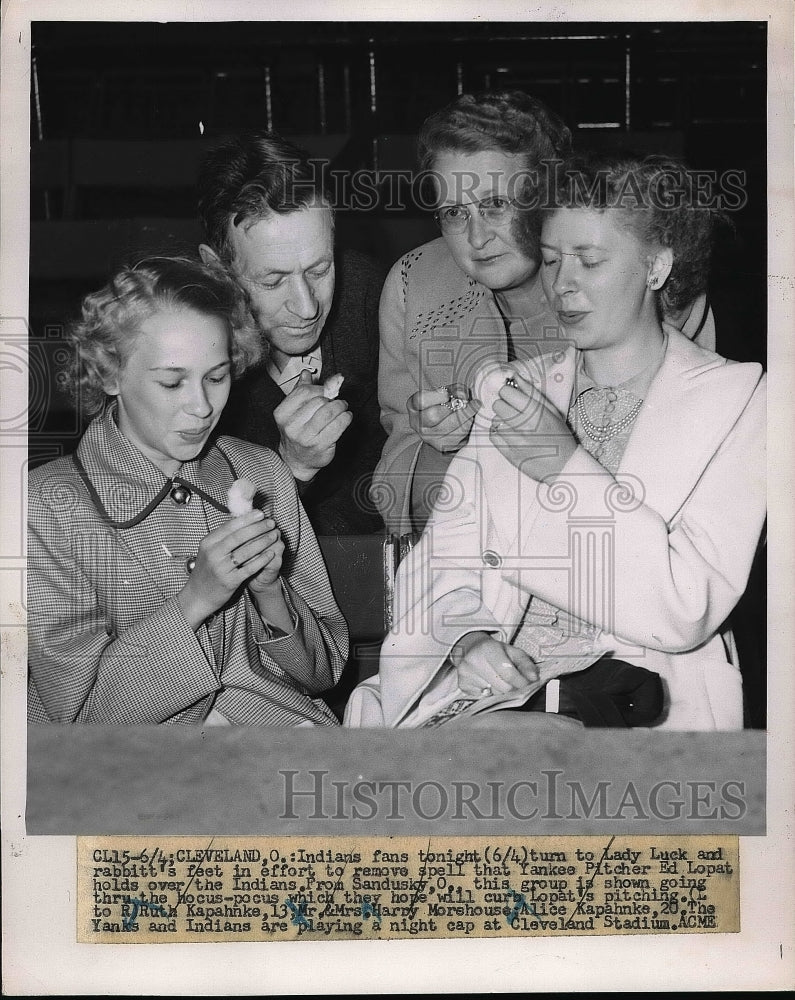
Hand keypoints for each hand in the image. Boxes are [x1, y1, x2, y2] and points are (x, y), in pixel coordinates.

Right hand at [176, 510, 278, 628]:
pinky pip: (249, 568)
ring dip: (263, 542)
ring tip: (273, 536)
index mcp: (208, 543)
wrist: (197, 595)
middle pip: (239, 537)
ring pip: (246, 551)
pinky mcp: (229, 581)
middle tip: (271, 523)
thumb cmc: (207, 570)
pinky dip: (262, 560)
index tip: (260, 513)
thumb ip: (223, 537)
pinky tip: (271, 553)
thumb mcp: (209, 551)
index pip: (230, 526)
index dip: (247, 519)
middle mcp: (213, 554)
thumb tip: (242, 519)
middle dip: (258, 528)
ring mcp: (221, 568)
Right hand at [275, 371, 352, 480]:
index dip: (320, 389)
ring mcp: (305, 437)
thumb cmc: (297, 432)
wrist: (296, 460)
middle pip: (318, 401)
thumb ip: (300, 391)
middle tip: (336, 401)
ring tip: (343, 407)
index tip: (326, 392)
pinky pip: (338, 426)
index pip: (304, 391)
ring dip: (341, 406)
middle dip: (331, 398)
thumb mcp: (293, 411)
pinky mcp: (320, 446)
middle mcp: (291, 426)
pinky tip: (346, 417)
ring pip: (329, 412)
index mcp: (282, 413)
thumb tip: (306, 373)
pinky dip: (346, 418)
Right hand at [407, 387, 477, 453]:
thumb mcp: (448, 392)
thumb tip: (462, 396)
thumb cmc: (445, 404)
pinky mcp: (442, 446)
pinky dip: (467, 425)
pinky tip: (471, 418)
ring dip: (464, 416)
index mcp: (414, 406)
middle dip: (452, 407)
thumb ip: (455, 389)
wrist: (447, 424)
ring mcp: (428, 437)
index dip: (436, 396)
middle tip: (465, 401)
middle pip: (432, 416)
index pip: (420, 400)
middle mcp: (418, 424)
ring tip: (473, 407)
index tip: (448, 394)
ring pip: (447, 428)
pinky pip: (456, 436)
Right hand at [450, 632, 537, 696]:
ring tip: (497, 679)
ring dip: (500, 691)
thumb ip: (526, 664)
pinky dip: (488, 693)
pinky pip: (483, 697)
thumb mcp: (513, 652)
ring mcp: (465, 673)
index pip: (508, 673)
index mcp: (488, 648)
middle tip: (513, 682)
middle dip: (512, 687)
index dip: (521, 682)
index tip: (528, 685)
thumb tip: (533, 678)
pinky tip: (487, 683)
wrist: (471, 648)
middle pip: (502, 687)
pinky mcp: (462, 684)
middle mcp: (473, 660)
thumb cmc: (496, 652)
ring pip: (493, 694)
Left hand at [490, 370, 576, 477]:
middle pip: (497, 405)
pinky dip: (498, 434)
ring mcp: (515, 440)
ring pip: (495, 421)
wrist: (564, 465)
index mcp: (536, 411)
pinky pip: (493, 436)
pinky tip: (509, 435)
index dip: (508, 393)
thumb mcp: (552, 410)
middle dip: (503, 406)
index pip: (506, 392)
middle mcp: (524, 424)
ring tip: (514, 426)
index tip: (512, 396)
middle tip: (513, 412)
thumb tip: (514, 377)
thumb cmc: (559, 435)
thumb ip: (531, 392)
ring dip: (502, 421)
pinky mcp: (509, 453)